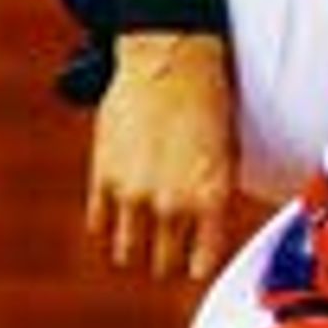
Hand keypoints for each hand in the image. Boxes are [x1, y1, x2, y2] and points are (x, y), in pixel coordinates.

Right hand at [87, 31, 236, 281]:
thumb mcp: (227, 151)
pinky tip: (119, 213)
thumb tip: (206, 230)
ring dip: (135, 248)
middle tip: (168, 250)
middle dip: (167, 260)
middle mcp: (173, 202)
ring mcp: (134, 194)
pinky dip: (108, 224)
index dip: (198, 266)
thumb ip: (214, 195)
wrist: (172, 61)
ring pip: (128, 253)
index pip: (201, 263)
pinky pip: (99, 226)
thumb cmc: (210, 100)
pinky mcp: (103, 179)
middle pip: (162, 264)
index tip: (195, 264)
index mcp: (212, 196)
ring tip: (142, 236)